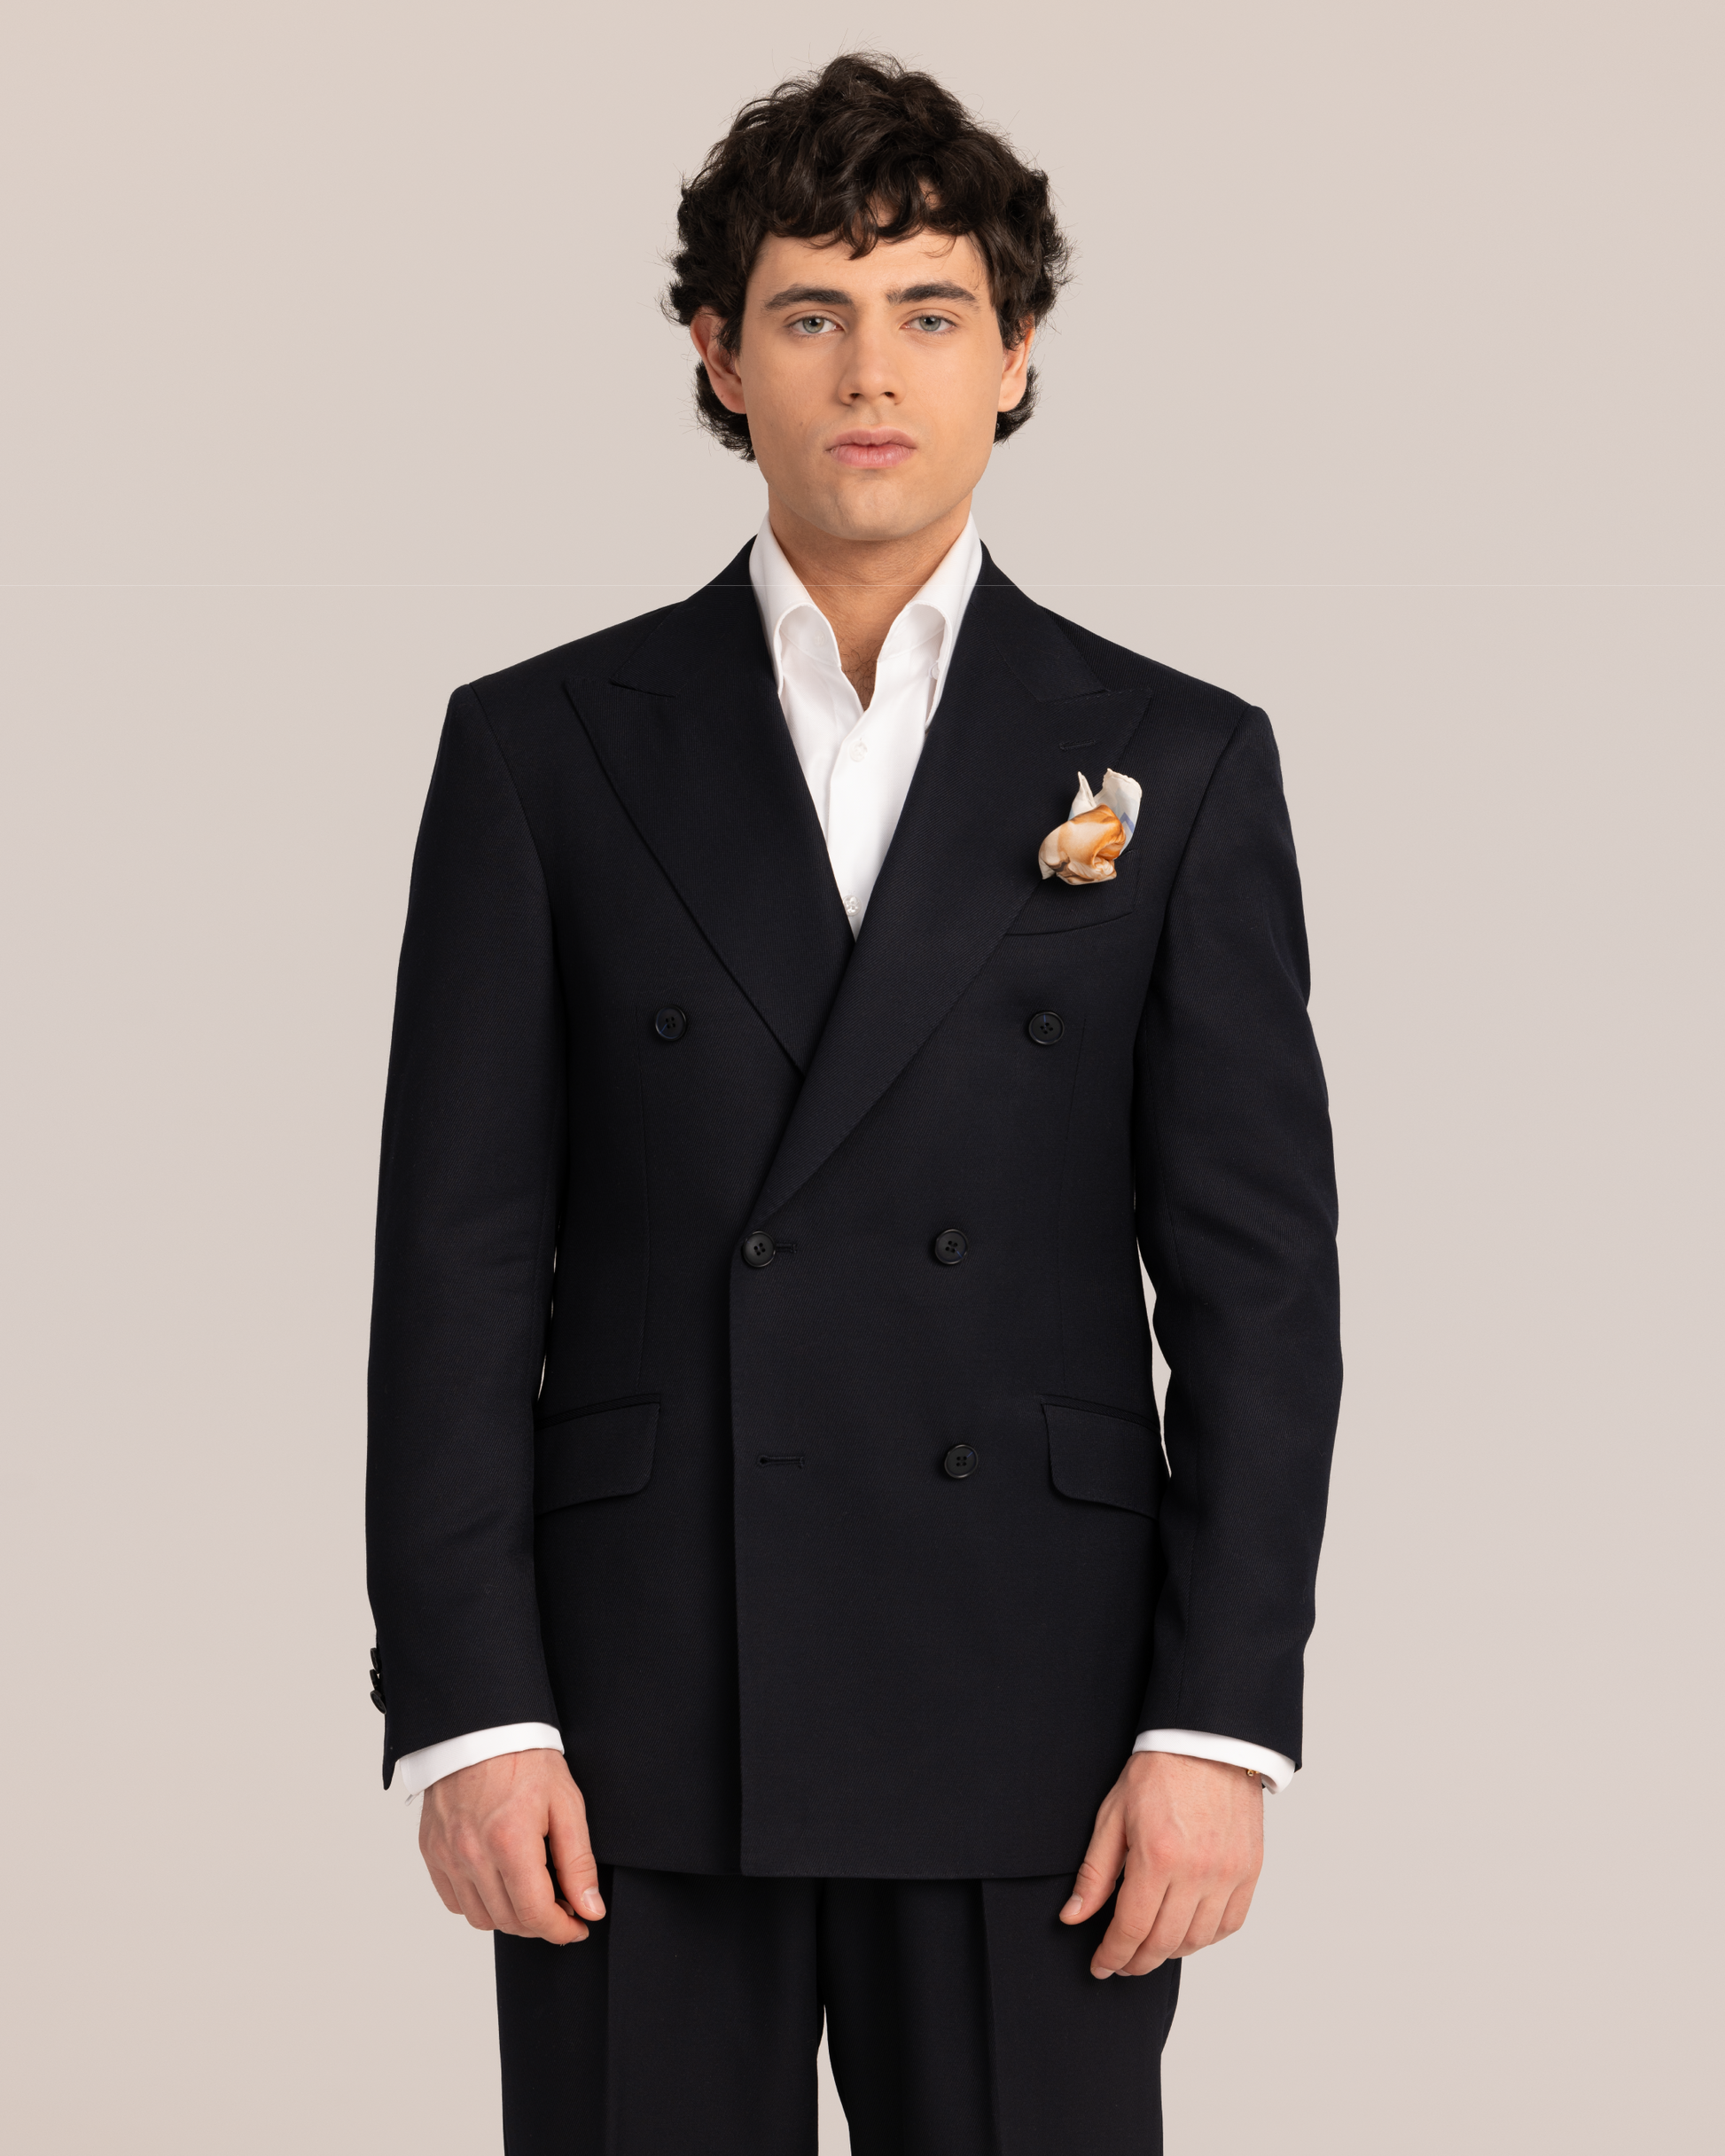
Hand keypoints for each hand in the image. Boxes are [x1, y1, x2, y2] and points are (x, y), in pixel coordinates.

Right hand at [418, 1748, 604, 1944]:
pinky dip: (479, 1903)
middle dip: (541, 1923)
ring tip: (531, 1892)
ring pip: (480, 1918)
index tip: (579, 1926)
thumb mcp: (566, 1803)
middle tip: (562, 1906)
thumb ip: (578, 1862)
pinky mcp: (432, 1851)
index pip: (536, 1914)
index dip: (563, 1929)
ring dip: (510, 1916)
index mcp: (510, 1841)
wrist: (480, 1728)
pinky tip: (500, 1882)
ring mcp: (447, 1854)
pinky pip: (455, 1901)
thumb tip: (590, 1909)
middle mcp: (472, 1854)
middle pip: (509, 1921)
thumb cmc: (525, 1758)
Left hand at [1061, 1751, 1262, 1977]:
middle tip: (1122, 1962)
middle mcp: (1197, 1871)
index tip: (1101, 1966)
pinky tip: (1187, 1931)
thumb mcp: (1113, 1817)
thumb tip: (1074, 1917)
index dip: (1113, 1955)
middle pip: (1164, 1942)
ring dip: (1170, 1952)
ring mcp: (1228, 1873)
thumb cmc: (1157, 1773)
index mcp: (1158, 1857)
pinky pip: (1229, 1924)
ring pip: (1197, 1940)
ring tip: (1150, 1947)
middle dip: (1137, 1961)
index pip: (1131, 1928)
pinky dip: (1206, 1937)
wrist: (1207, 1743)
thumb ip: (1095, 1873)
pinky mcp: (1250, 1870)